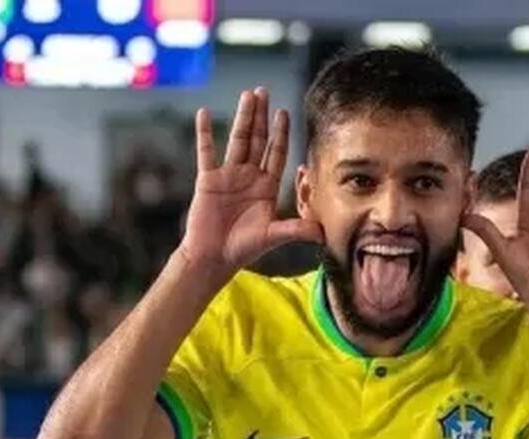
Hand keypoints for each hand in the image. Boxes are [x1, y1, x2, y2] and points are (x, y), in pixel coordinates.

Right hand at [179, 89, 322, 273]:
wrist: (215, 257)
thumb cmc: (244, 249)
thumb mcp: (274, 236)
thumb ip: (297, 230)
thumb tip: (323, 233)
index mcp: (266, 187)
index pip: (276, 154)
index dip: (280, 133)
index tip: (284, 112)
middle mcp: (249, 177)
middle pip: (258, 140)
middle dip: (262, 116)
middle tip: (264, 91)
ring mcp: (228, 176)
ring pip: (237, 140)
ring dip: (243, 118)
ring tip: (247, 95)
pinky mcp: (208, 179)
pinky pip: (206, 152)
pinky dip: (205, 134)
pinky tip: (205, 114)